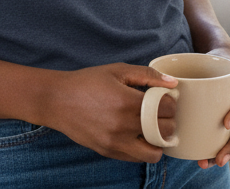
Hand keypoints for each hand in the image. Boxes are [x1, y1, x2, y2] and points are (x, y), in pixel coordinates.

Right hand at [43, 63, 178, 162]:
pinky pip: (135, 159)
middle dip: (168, 122)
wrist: (57, 100)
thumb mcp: (117, 71)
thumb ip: (147, 75)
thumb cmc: (87, 82)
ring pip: (153, 154)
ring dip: (158, 142)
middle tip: (162, 114)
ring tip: (153, 130)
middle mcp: (122, 126)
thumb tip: (172, 83)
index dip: (171, 104)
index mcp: (127, 102)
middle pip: (164, 132)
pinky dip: (142, 149)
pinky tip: (137, 135)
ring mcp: (115, 142)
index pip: (166, 110)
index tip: (166, 99)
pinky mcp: (108, 152)